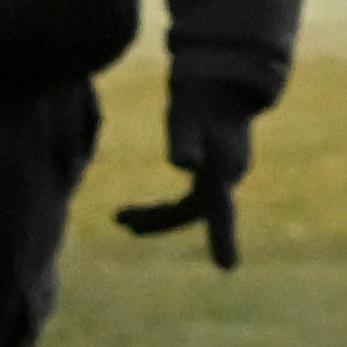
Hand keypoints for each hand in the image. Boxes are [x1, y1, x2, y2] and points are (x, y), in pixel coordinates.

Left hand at [114, 80, 257, 270]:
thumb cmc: (200, 98)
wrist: (220, 78)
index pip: (219, 210)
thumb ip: (185, 141)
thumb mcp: (186, 117)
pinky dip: (164, 209)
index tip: (228, 268)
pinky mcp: (214, 171)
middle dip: (157, 221)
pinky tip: (140, 211)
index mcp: (224, 169)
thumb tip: (185, 164)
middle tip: (118, 218)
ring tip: (119, 217)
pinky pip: (190, 200)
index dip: (222, 239)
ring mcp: (223, 175)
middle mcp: (228, 176)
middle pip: (192, 212)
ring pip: (190, 208)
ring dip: (157, 216)